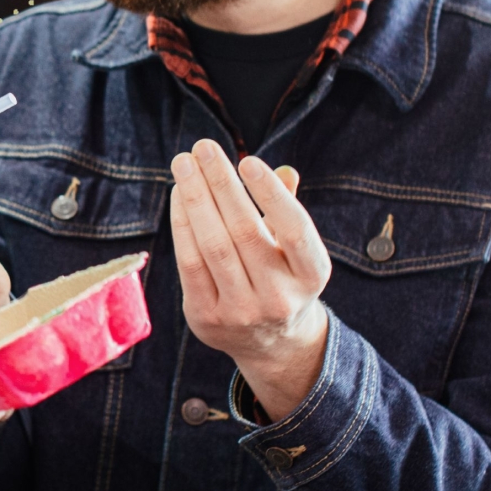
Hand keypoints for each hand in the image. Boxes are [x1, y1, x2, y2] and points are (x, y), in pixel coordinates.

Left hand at [169, 139, 330, 420]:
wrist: (270, 343)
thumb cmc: (282, 277)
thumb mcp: (296, 249)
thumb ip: (287, 210)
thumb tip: (283, 171)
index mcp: (311, 276)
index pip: (294, 230)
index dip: (271, 194)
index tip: (248, 160)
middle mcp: (279, 298)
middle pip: (244, 232)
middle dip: (221, 184)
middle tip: (203, 147)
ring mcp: (241, 312)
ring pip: (213, 245)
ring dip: (195, 198)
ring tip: (184, 164)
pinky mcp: (206, 317)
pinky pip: (189, 263)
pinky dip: (182, 225)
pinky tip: (178, 195)